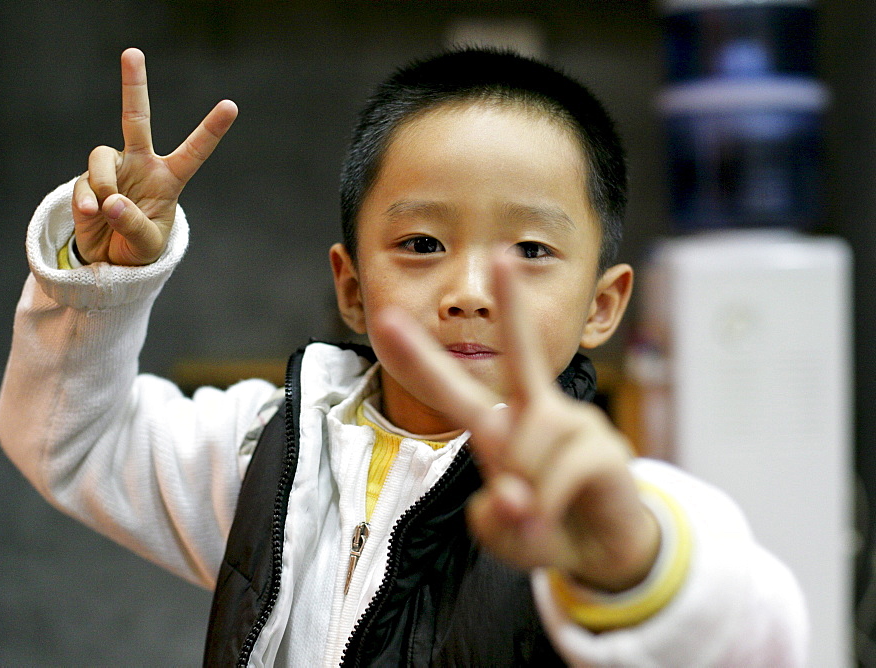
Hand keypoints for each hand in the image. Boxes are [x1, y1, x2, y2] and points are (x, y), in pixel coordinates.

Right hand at [71, 48, 237, 264]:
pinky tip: (91, 214)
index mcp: (169, 179)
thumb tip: (111, 201)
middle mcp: (141, 165)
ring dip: (103, 183)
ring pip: (101, 156)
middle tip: (133, 52)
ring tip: (105, 210)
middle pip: (136, 118)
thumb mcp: (147, 245)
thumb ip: (135, 225)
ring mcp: (112, 170)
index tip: (231, 106)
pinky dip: (86, 200)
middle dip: (134, 85)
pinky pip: (84, 183)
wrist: (108, 261)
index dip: (211, 130)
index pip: (194, 151)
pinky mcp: (87, 181)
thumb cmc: (138, 249)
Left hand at [374, 255, 658, 591]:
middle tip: (500, 253)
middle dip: (512, 304)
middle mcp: (535, 412)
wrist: (604, 547)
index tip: (385, 320)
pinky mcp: (603, 446)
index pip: (453, 387)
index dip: (419, 358)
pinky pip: (558, 475)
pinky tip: (551, 516)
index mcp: (499, 425)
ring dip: (524, 494)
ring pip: (526, 449)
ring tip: (537, 513)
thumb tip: (513, 498)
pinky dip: (547, 505)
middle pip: (521, 352)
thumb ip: (494, 521)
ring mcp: (572, 423)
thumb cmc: (545, 527)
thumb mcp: (506, 535)